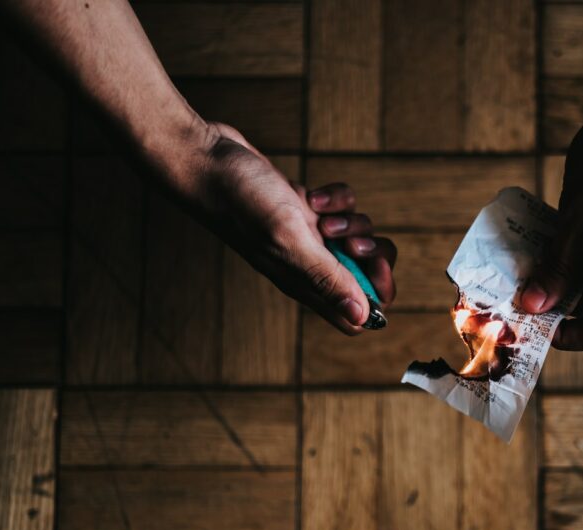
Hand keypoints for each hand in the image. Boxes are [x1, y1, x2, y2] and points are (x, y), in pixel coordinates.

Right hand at [180, 123, 395, 334]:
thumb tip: (362, 316)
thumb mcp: (290, 239)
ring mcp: (308, 238)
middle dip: (372, 254)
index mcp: (306, 284)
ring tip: (320, 212)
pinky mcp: (306, 212)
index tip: (372, 269)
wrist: (206, 160)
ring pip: (358, 238)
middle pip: (367, 276)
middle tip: (350, 240)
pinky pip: (344, 208)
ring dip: (352, 221)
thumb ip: (326, 277)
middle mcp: (309, 266)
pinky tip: (311, 193)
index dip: (375, 298)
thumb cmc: (240, 201)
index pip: (356, 316)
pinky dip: (337, 198)